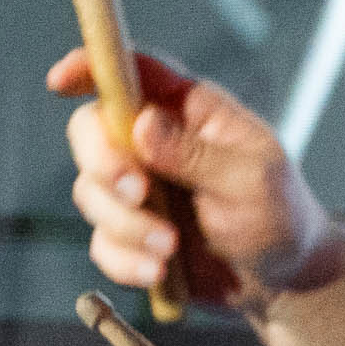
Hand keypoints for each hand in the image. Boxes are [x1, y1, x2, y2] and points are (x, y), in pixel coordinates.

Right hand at [51, 45, 337, 316]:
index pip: (132, 70)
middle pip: (91, 129)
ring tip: (170, 249)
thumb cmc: (280, 216)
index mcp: (189, 109)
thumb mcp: (252, 180)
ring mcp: (139, 188)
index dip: (90, 65)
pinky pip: (101, 242)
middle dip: (103, 163)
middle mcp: (154, 141)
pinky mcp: (131, 234)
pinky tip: (158, 272)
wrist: (284, 280)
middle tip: (138, 192)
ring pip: (90, 192)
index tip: (60, 80)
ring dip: (125, 224)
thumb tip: (141, 125)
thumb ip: (196, 153)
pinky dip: (124, 260)